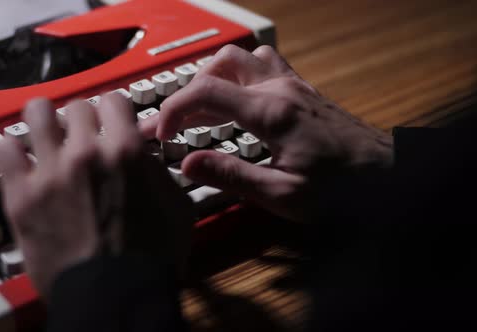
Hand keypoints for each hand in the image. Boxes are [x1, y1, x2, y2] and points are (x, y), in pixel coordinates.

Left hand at [0, 94, 192, 296]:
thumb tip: (143, 158)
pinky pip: (5, 150)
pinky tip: (23, 161)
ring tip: (48, 135)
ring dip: (45, 121)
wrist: (116, 296)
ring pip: (36, 113)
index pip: (113, 100)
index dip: (114, 110)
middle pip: (76, 106)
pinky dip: (13, 150)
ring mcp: (49, 173)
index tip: (111, 120)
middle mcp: (85, 153)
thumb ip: (158, 172)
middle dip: (83, 119)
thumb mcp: (177, 206)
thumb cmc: (151, 258)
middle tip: (83, 136)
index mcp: (126, 151)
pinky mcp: (21, 197)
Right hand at [140, 45, 392, 220]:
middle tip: (177, 123)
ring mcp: (294, 85)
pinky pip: (265, 64)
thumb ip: (232, 176)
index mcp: (272, 113)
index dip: (173, 109)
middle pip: (219, 66)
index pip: (205, 92)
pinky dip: (241, 76)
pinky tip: (237, 99)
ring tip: (202, 109)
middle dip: (188, 92)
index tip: (162, 133)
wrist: (387, 175)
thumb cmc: (342, 188)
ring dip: (214, 78)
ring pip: (241, 58)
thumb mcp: (282, 194)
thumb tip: (189, 165)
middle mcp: (281, 89)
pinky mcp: (302, 90)